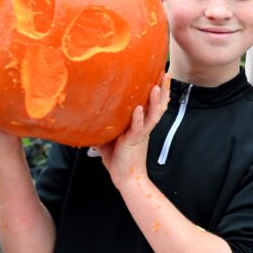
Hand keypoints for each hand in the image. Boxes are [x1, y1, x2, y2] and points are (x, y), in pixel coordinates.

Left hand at [95, 73, 170, 189]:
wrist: (126, 179)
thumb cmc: (118, 159)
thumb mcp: (109, 137)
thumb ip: (103, 125)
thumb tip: (86, 114)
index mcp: (142, 125)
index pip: (153, 104)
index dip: (159, 90)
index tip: (161, 75)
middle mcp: (144, 127)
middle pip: (159, 106)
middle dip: (164, 89)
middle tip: (166, 73)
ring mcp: (141, 134)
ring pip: (153, 115)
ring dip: (155, 101)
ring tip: (157, 87)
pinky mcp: (133, 141)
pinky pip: (138, 128)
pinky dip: (138, 118)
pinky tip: (138, 109)